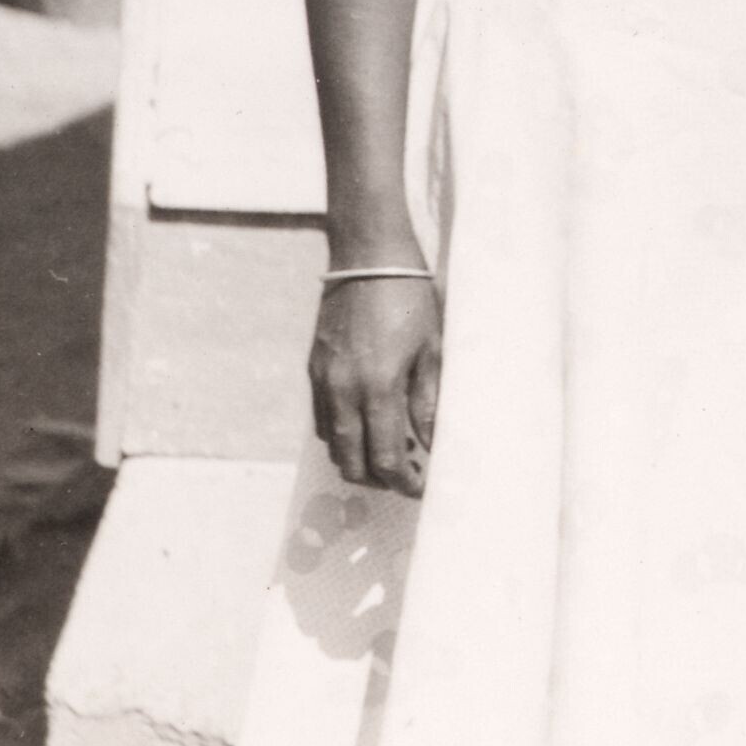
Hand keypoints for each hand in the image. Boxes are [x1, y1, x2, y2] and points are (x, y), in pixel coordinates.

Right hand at [310, 272, 440, 496]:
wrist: (368, 258)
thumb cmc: (410, 301)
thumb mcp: (431, 352)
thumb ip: (428, 404)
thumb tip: (431, 445)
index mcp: (378, 388)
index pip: (386, 457)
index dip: (403, 481)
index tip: (420, 487)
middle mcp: (343, 390)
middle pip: (352, 461)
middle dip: (378, 479)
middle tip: (404, 476)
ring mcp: (323, 380)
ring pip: (332, 444)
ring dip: (357, 458)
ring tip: (387, 453)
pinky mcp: (314, 368)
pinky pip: (321, 418)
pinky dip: (341, 434)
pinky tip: (364, 425)